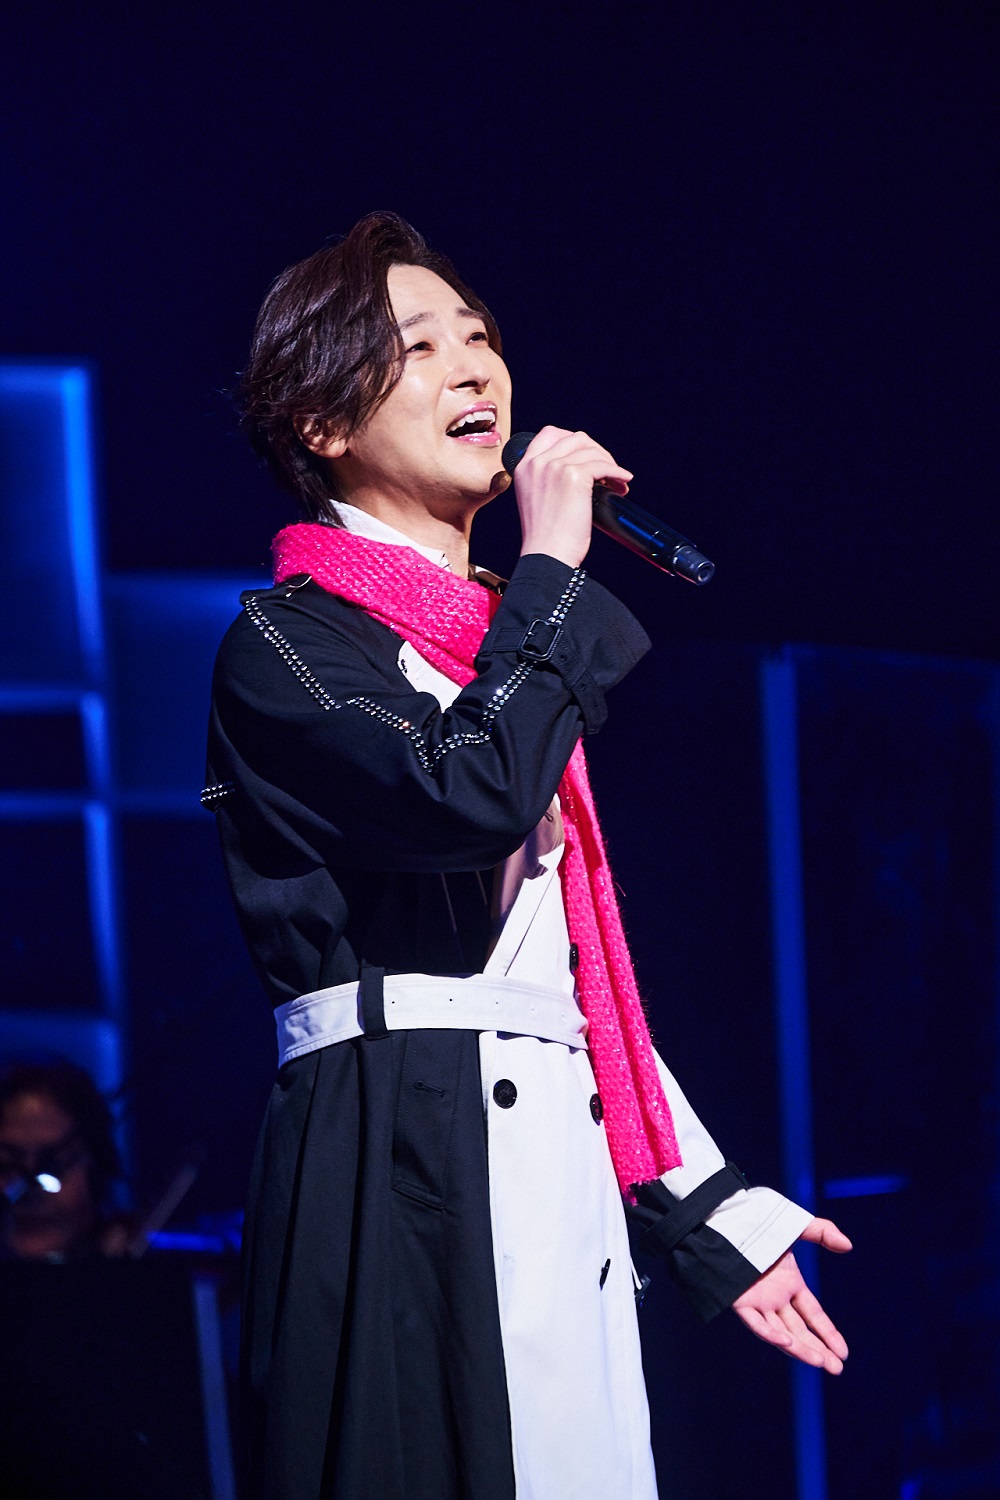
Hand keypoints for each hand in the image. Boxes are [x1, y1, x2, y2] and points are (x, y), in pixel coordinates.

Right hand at [514, 426, 632, 568]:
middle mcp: (537, 463)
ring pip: (592, 451)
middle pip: (576, 438)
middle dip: (596, 452)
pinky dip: (617, 472)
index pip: (550, 434)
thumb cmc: (545, 538)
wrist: (546, 556)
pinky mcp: (574, 476)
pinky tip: (622, 482)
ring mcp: (555, 467)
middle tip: (607, 471)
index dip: (573, 440)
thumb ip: (548, 479)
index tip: (587, 455)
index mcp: (524, 467)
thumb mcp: (536, 499)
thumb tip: (581, 469)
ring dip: (610, 463)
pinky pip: (603, 465)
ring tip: (616, 482)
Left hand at [732, 1217, 851, 1373]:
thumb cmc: (758, 1220)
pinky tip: (788, 1342)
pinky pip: (757, 1323)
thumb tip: (848, 1245)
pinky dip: (771, 1334)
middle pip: (800, 1331)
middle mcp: (776, 1298)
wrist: (726, 1217)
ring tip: (820, 1362)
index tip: (844, 1354)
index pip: (813, 1316)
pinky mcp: (741, 1302)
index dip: (829, 1334)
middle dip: (819, 1350)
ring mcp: (759, 1302)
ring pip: (782, 1332)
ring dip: (800, 1348)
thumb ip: (822, 1231)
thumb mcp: (796, 1225)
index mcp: (790, 1284)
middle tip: (837, 1369)